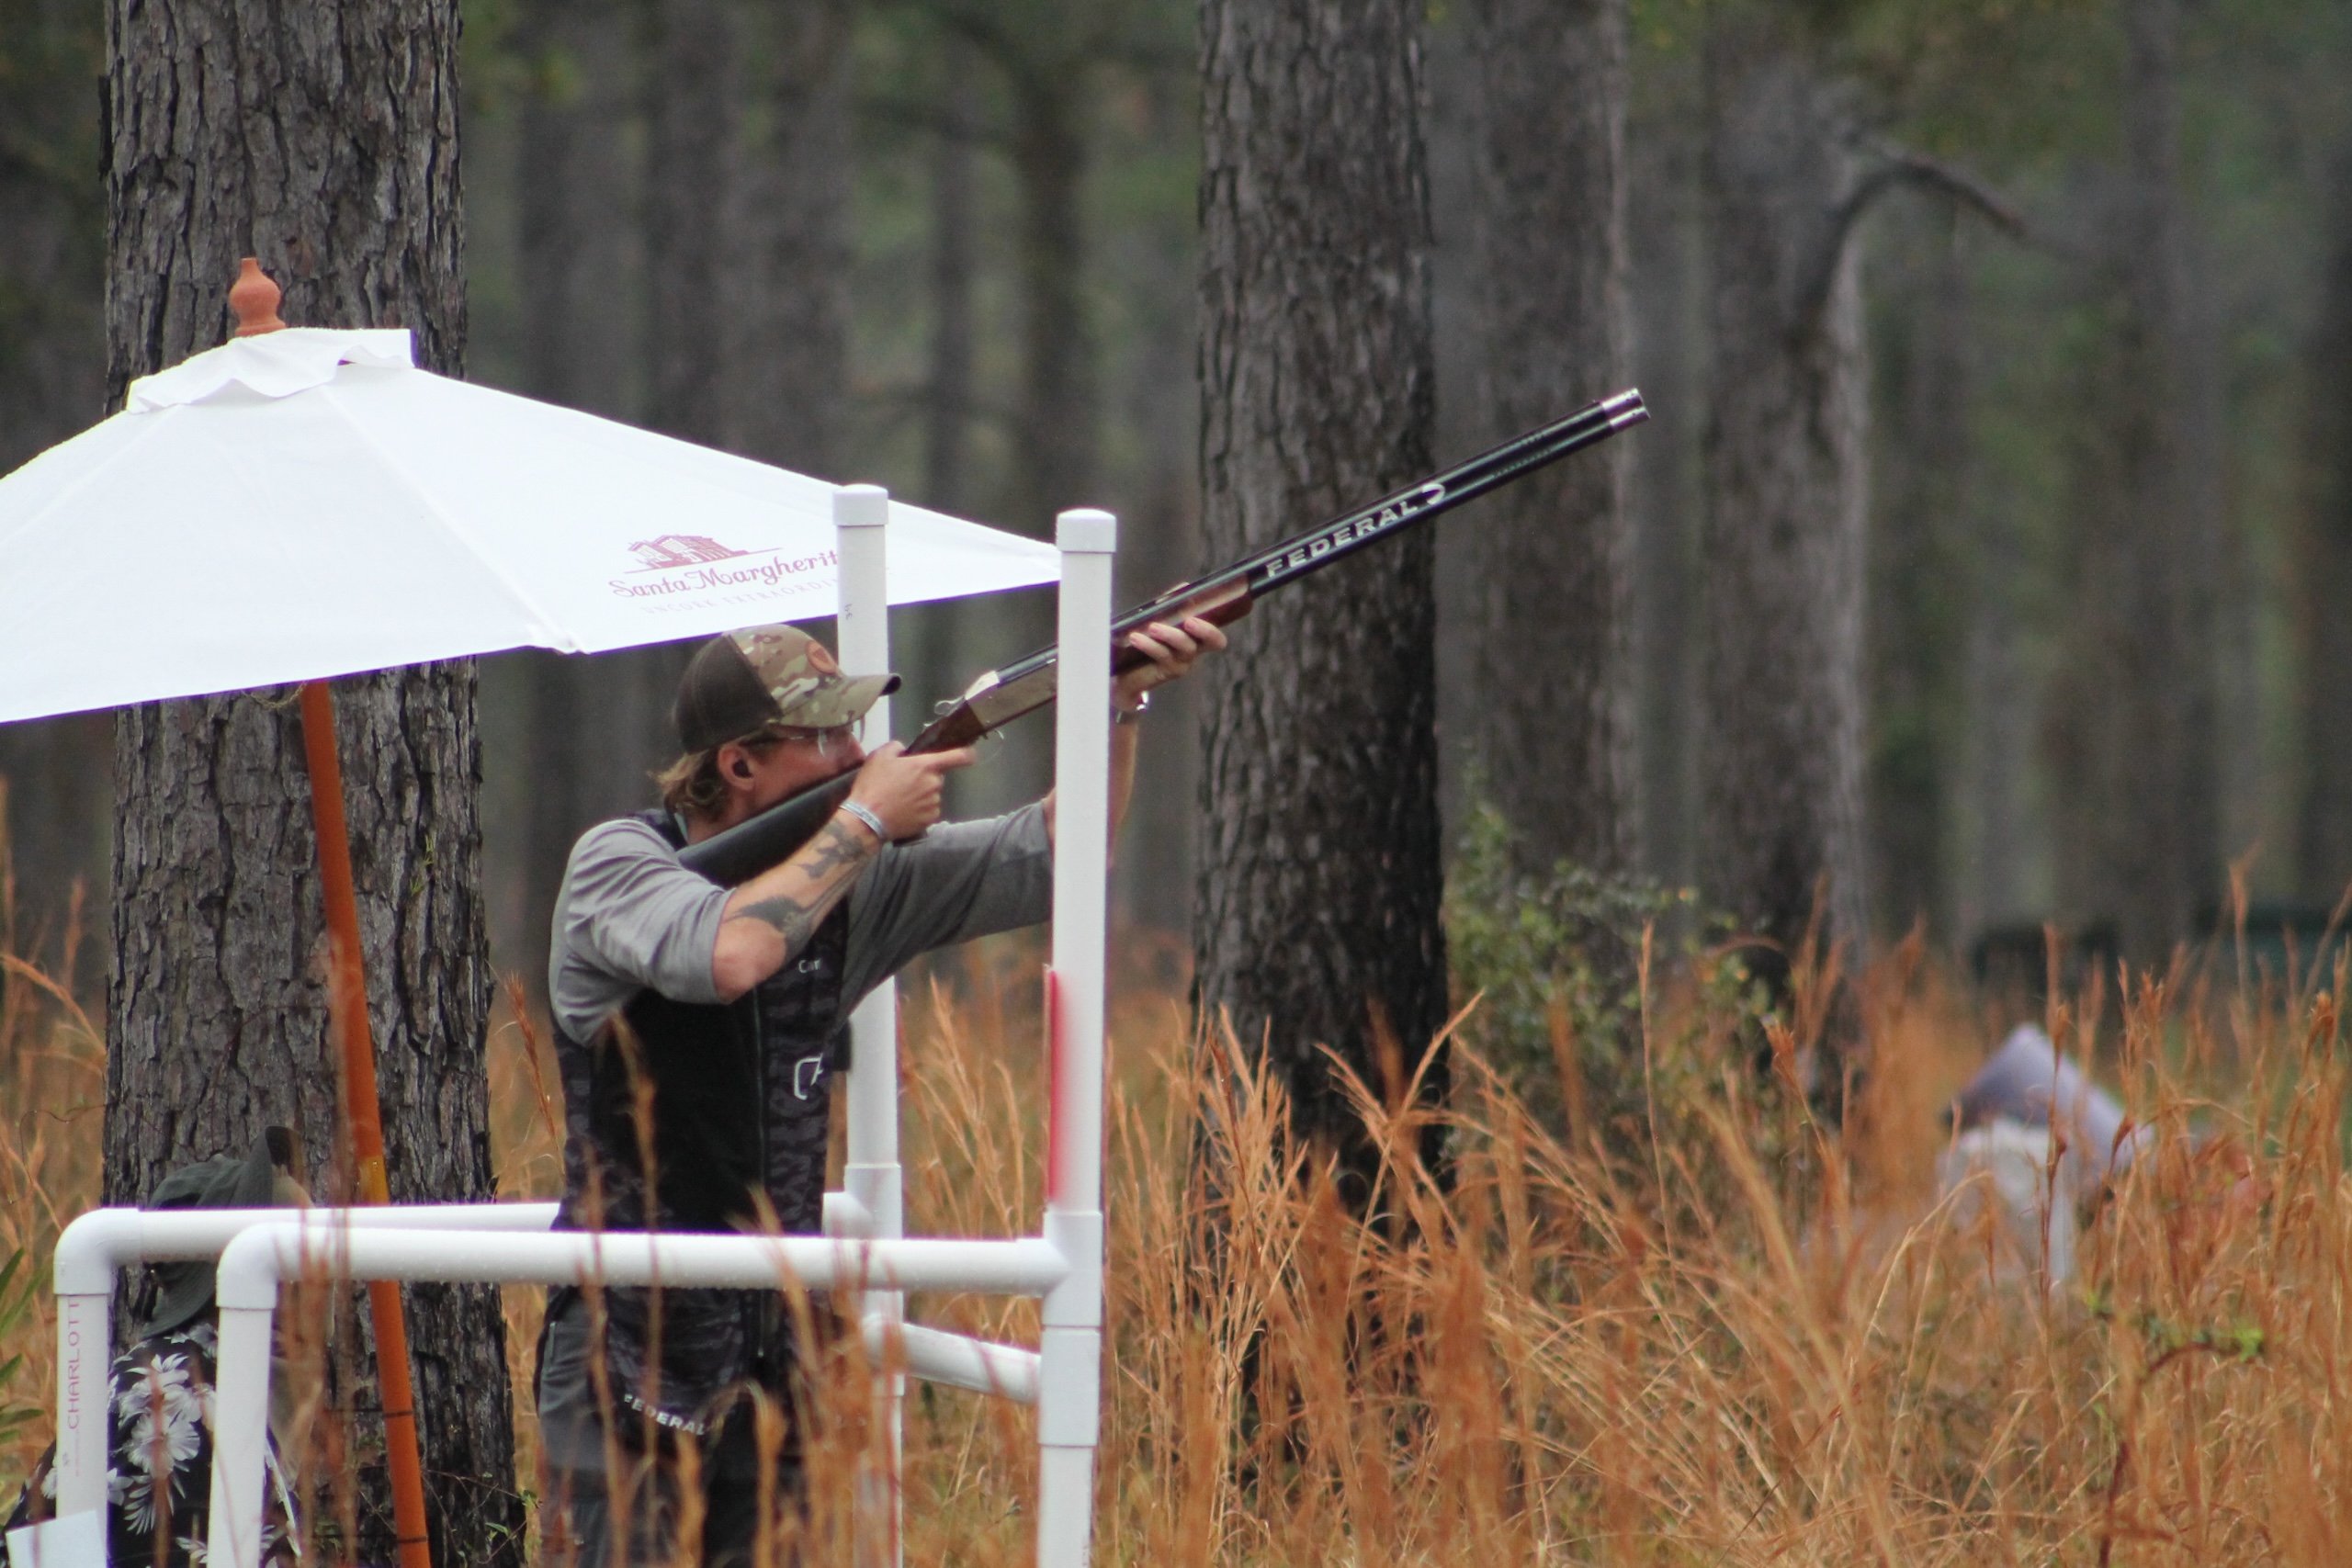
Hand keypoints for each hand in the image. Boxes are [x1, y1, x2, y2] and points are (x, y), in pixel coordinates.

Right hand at [847, 741, 975, 839]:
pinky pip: (929, 811)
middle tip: (904, 783)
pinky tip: (903, 811)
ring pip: (932, 795)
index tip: (970, 754)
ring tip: (900, 800)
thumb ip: (896, 747)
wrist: (867, 818)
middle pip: (937, 777)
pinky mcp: (929, 820)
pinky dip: (920, 811)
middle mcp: (934, 784)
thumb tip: (904, 750)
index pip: (958, 756)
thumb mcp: (879, 756)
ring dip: (922, 795)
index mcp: (926, 765)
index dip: (966, 753)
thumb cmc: (873, 784)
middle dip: (925, 778)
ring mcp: (934, 803)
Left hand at [1116, 615, 1226, 711]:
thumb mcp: (1158, 618)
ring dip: (1169, 634)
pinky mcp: (1168, 671)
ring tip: (1152, 627)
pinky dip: (1149, 644)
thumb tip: (1184, 586)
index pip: (1216, 635)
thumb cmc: (1147, 640)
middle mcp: (1194, 650)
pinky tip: (1135, 637)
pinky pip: (1163, 655)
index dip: (1213, 627)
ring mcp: (1183, 663)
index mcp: (1196, 636)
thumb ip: (1171, 604)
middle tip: (1188, 621)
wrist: (1127, 670)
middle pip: (1213, 642)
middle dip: (1204, 629)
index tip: (1197, 616)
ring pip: (1186, 647)